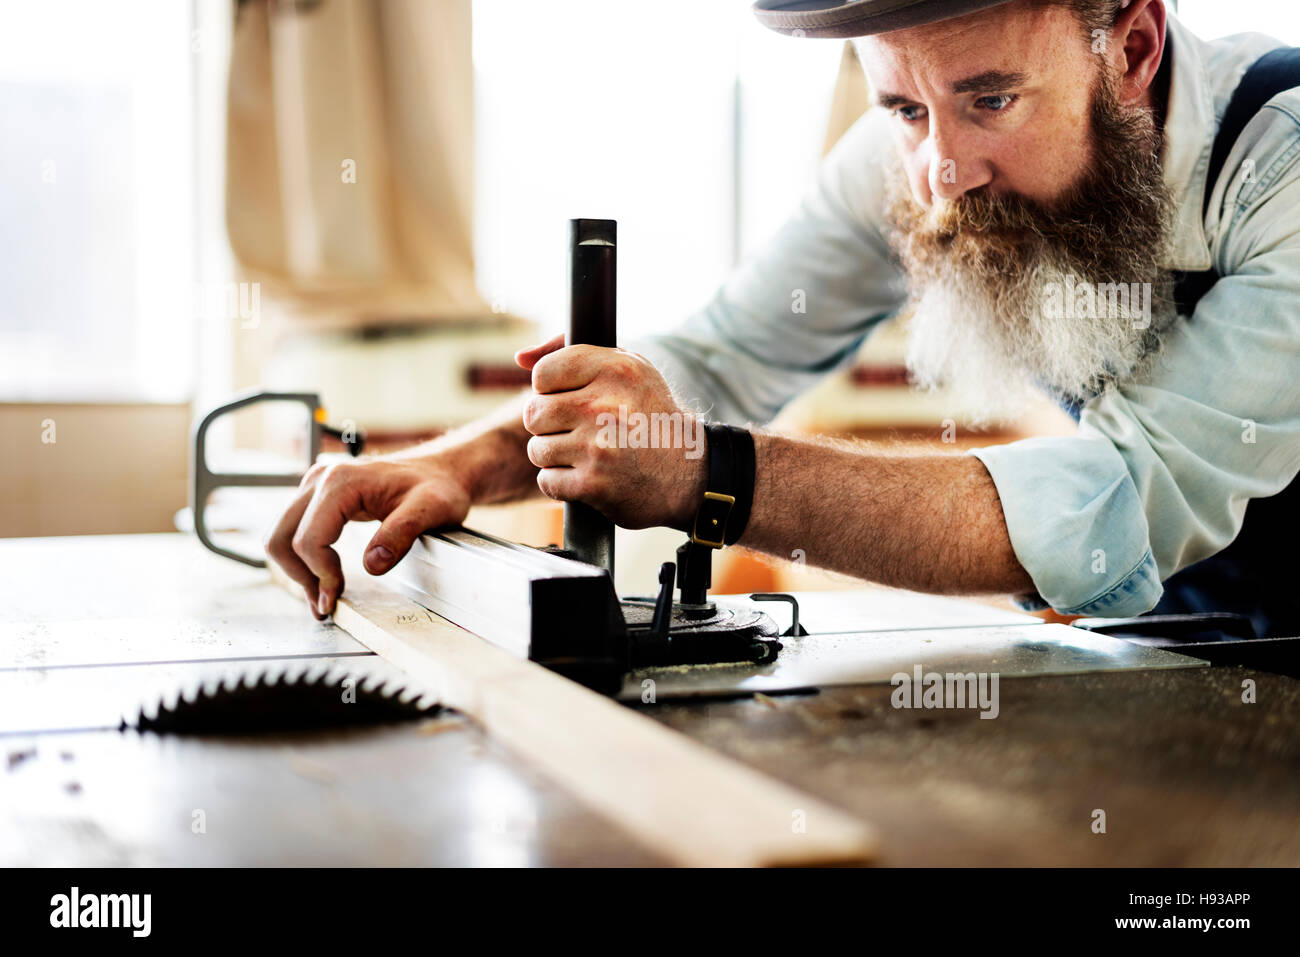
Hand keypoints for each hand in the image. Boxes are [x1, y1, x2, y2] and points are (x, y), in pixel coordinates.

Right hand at [264, 456, 469, 618]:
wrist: (438, 470)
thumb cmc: (436, 486)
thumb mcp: (430, 510)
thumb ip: (401, 534)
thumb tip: (373, 564)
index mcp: (341, 481)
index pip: (309, 539)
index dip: (320, 575)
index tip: (336, 597)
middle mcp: (320, 479)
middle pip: (280, 537)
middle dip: (299, 576)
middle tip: (324, 605)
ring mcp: (315, 486)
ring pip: (280, 534)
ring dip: (295, 569)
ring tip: (320, 597)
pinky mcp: (318, 496)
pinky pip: (294, 529)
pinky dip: (301, 557)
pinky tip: (321, 578)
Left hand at [516, 334, 705, 529]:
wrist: (689, 474)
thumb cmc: (651, 416)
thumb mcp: (628, 368)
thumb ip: (571, 351)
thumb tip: (521, 358)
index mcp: (615, 369)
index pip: (543, 374)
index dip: (550, 390)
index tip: (571, 400)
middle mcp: (606, 405)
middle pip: (534, 413)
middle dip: (549, 426)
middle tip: (576, 431)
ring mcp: (598, 447)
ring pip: (537, 449)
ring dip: (555, 456)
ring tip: (584, 455)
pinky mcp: (593, 484)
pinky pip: (547, 481)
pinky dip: (562, 483)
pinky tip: (587, 476)